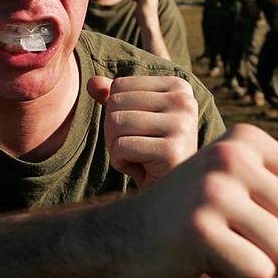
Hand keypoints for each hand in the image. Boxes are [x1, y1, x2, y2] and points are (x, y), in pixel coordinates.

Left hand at [86, 75, 198, 191]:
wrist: (170, 195)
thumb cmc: (149, 154)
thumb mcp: (131, 120)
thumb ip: (113, 97)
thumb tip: (92, 82)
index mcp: (178, 87)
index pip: (119, 86)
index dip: (116, 112)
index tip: (139, 131)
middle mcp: (185, 101)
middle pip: (116, 103)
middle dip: (113, 132)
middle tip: (135, 149)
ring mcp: (182, 125)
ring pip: (116, 124)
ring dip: (116, 148)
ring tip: (138, 158)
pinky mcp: (172, 150)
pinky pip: (121, 147)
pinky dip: (121, 163)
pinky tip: (142, 170)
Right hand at [110, 124, 277, 277]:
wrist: (123, 239)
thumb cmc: (191, 220)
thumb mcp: (243, 201)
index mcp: (246, 140)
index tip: (247, 216)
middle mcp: (231, 157)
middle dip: (277, 248)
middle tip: (232, 239)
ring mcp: (213, 193)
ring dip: (259, 266)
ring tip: (220, 250)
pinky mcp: (199, 232)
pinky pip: (257, 275)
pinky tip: (205, 265)